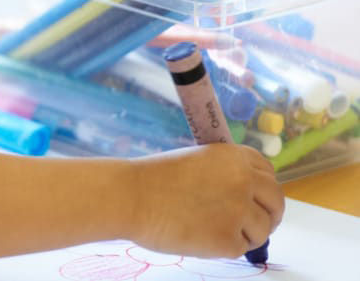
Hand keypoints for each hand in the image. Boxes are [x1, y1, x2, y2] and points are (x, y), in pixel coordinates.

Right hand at [128, 143, 283, 258]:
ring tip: (216, 230)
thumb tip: (245, 194)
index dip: (263, 187)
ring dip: (247, 233)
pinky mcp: (229, 240)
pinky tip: (201, 237)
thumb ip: (224, 173)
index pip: (268, 173)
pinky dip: (224, 246)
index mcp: (234, 158)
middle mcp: (244, 181)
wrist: (130, 197)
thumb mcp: (196, 161)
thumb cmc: (152, 179)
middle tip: (256, 223)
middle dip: (270, 214)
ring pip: (263, 229)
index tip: (258, 197)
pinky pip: (240, 248)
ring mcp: (239, 212)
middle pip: (276, 202)